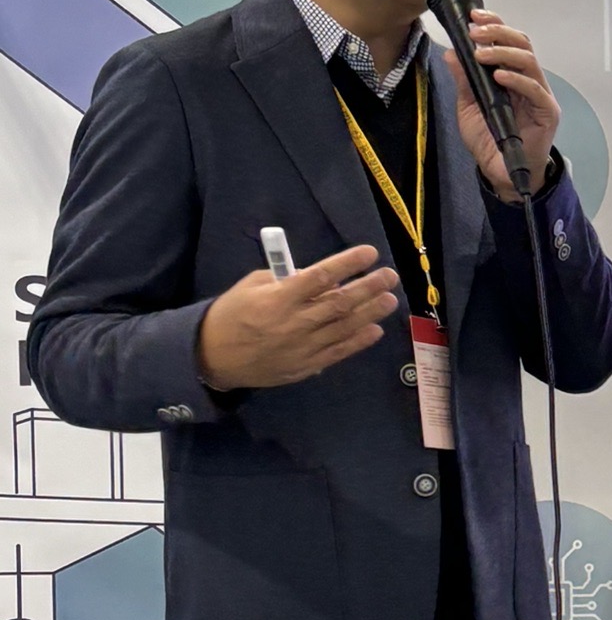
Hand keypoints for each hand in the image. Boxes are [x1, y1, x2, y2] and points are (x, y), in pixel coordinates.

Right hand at [196, 246, 400, 389]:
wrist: (212, 358)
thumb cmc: (231, 314)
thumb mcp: (250, 286)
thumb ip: (284, 280)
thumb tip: (319, 277)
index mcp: (279, 298)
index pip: (321, 276)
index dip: (348, 263)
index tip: (370, 253)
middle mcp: (295, 322)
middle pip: (340, 302)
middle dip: (369, 287)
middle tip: (390, 275)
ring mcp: (302, 346)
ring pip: (344, 327)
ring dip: (371, 312)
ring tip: (390, 299)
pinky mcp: (306, 366)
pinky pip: (338, 352)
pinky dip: (358, 341)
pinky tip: (375, 329)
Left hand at [442, 7, 560, 201]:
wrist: (502, 174)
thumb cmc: (490, 140)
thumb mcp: (468, 108)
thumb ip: (464, 81)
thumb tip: (451, 53)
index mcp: (512, 75)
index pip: (508, 41)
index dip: (494, 25)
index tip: (474, 17)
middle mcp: (528, 80)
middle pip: (522, 44)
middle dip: (498, 33)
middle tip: (476, 32)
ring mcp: (539, 95)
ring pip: (529, 61)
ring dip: (504, 52)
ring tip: (482, 53)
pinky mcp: (546, 112)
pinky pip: (535, 89)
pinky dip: (517, 79)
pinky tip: (500, 76)